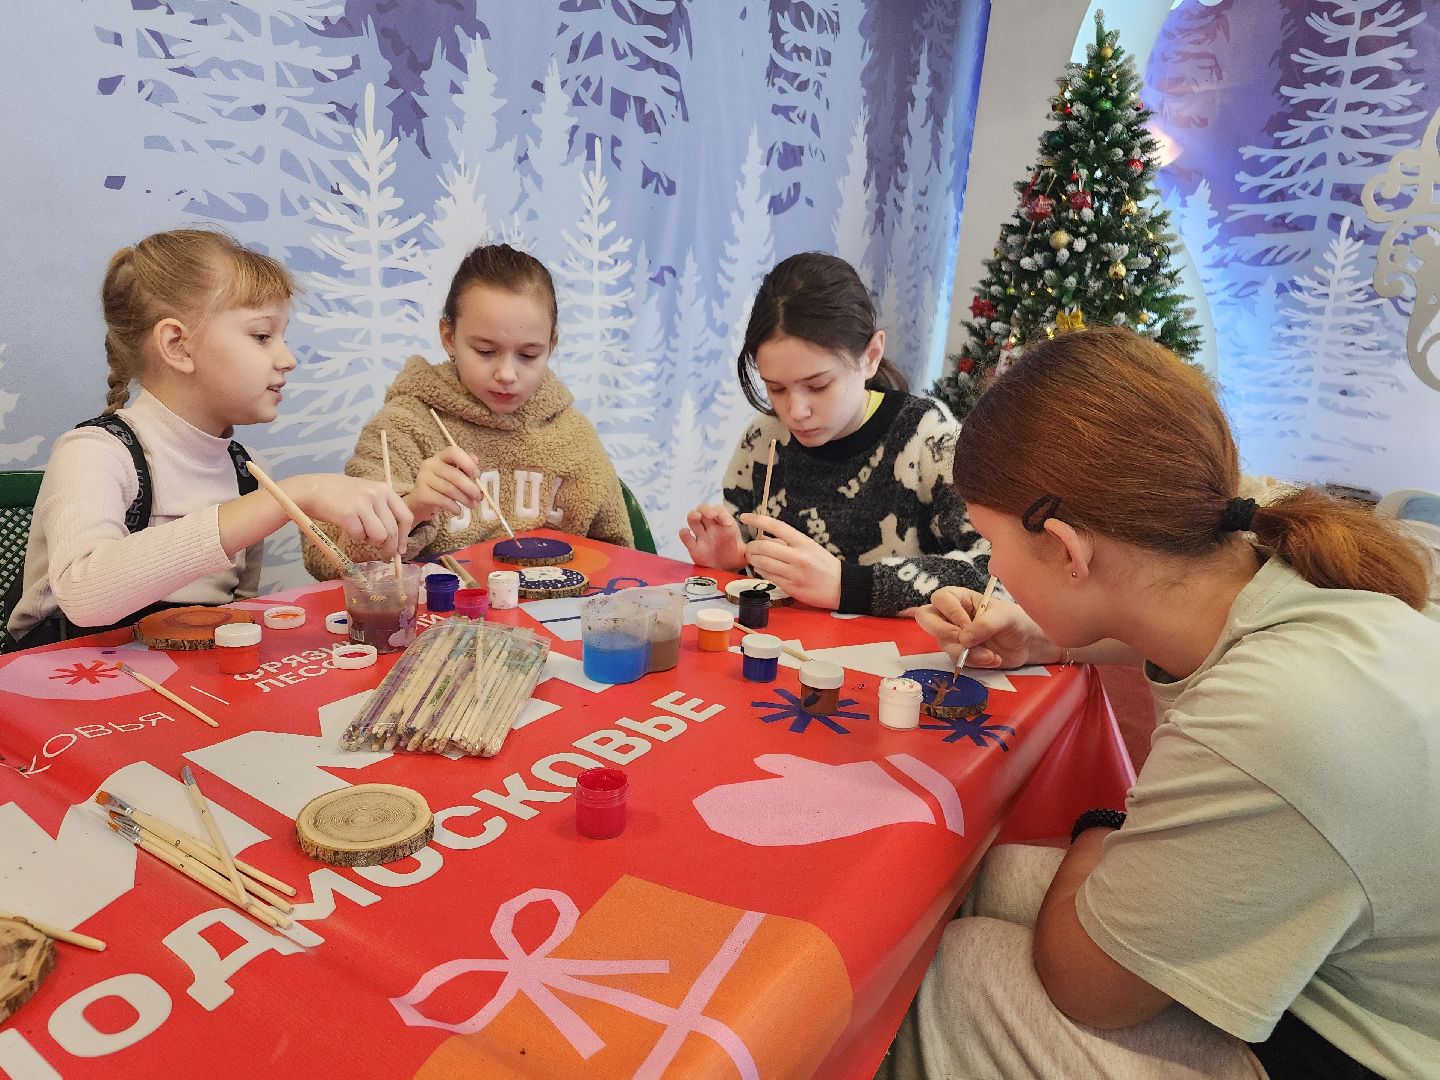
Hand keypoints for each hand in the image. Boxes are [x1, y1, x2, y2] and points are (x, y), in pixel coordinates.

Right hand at [285, 474, 414, 556]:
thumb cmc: (338, 494)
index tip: (401, 550)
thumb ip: (382, 510)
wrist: (310, 489)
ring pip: (379, 536)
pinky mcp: (348, 514)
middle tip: (385, 556)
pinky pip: (360, 536)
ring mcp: (362, 503)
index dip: (404, 536)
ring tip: (361, 534)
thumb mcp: (366, 494)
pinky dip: (355, 537)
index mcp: (384, 489)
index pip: (405, 516)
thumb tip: (396, 539)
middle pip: (392, 531)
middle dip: (390, 548)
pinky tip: (348, 528)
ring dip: (371, 542)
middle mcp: (376, 494)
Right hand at [405, 446, 480, 521]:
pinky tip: (458, 511)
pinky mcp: (421, 493)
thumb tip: (475, 460)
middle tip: (479, 497)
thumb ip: (466, 467)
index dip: (467, 463)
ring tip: (472, 505)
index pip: (453, 452)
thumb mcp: (456, 474)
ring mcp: (423, 478)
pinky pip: (441, 500)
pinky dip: (453, 506)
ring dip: (464, 499)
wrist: (422, 500)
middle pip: (454, 475)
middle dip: (470, 488)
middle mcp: (430, 464)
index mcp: (441, 456)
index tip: (477, 475)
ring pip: (449, 489)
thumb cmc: (443, 484)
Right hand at [679, 503, 746, 570]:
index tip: (728, 524)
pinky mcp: (693, 548)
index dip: (722, 514)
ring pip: (693, 519)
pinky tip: (687, 534)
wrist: (726, 573)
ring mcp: (701, 536)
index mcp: (725, 525)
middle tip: (711, 515)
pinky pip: (685, 536)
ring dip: (693, 515)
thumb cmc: (736, 560)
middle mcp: (712, 527)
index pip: (720, 510)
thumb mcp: (745, 554)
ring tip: (697, 517)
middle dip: (706, 509)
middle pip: (704, 509)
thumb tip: (754, 550)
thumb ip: (749, 551)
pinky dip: (684, 533)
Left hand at [739, 513, 841, 609]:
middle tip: (750, 547)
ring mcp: (793, 573)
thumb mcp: (810, 547)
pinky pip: (768, 576)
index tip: (744, 517)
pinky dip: (761, 570)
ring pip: (762, 563)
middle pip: (764, 546)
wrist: (840, 587)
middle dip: (751, 546)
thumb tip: (765, 537)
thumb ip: (788, 542)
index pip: (777, 526)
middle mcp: (798, 557)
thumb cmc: (824, 564)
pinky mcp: (790, 587)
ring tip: (754, 558)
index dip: (758, 520)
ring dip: (753, 559)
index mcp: (804, 542)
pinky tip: (762, 568)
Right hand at [915, 587, 1057, 668]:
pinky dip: (974, 662)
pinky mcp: (959, 653)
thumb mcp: (1005, 617)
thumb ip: (985, 624)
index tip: (967, 623)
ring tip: (991, 655)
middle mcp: (951, 616)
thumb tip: (964, 639)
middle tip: (963, 640)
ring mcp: (953, 636)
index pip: (940, 599)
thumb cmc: (1015, 621)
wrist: (1027, 644)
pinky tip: (993, 659)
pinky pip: (956, 659)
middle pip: (926, 619)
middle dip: (943, 632)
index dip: (949, 612)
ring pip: (944, 644)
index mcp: (960, 598)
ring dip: (967, 652)